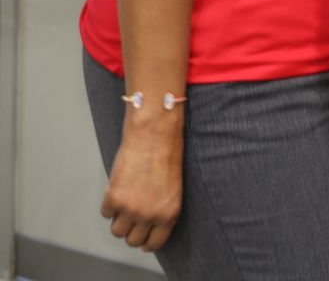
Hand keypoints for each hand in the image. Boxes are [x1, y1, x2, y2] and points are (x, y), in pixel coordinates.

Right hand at [100, 120, 183, 251]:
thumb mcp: (173, 190)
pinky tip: (119, 190)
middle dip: (132, 230)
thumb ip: (161, 210)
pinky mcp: (113, 198)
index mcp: (169, 214)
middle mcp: (150, 215)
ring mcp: (130, 209)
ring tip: (126, 203)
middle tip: (132, 218)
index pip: (154, 243)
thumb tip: (147, 226)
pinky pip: (105, 214)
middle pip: (132, 240)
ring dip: (119, 220)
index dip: (146, 242)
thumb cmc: (166, 157)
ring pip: (117, 231)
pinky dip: (109, 205)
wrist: (154, 136)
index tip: (142, 238)